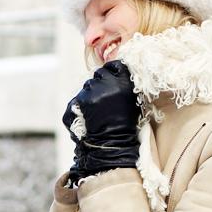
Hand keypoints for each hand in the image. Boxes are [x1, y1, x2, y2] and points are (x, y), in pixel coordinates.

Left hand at [62, 61, 139, 180]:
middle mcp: (107, 84)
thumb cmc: (126, 127)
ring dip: (90, 95)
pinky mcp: (78, 101)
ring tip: (97, 113)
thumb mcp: (133, 102)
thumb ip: (123, 85)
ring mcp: (91, 92)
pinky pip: (78, 98)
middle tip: (104, 101)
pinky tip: (89, 118)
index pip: (115, 66)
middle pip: (99, 74)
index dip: (112, 71)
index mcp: (124, 82)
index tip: (111, 78)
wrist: (112, 145)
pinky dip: (80, 107)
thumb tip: (113, 73)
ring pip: (88, 86)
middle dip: (100, 84)